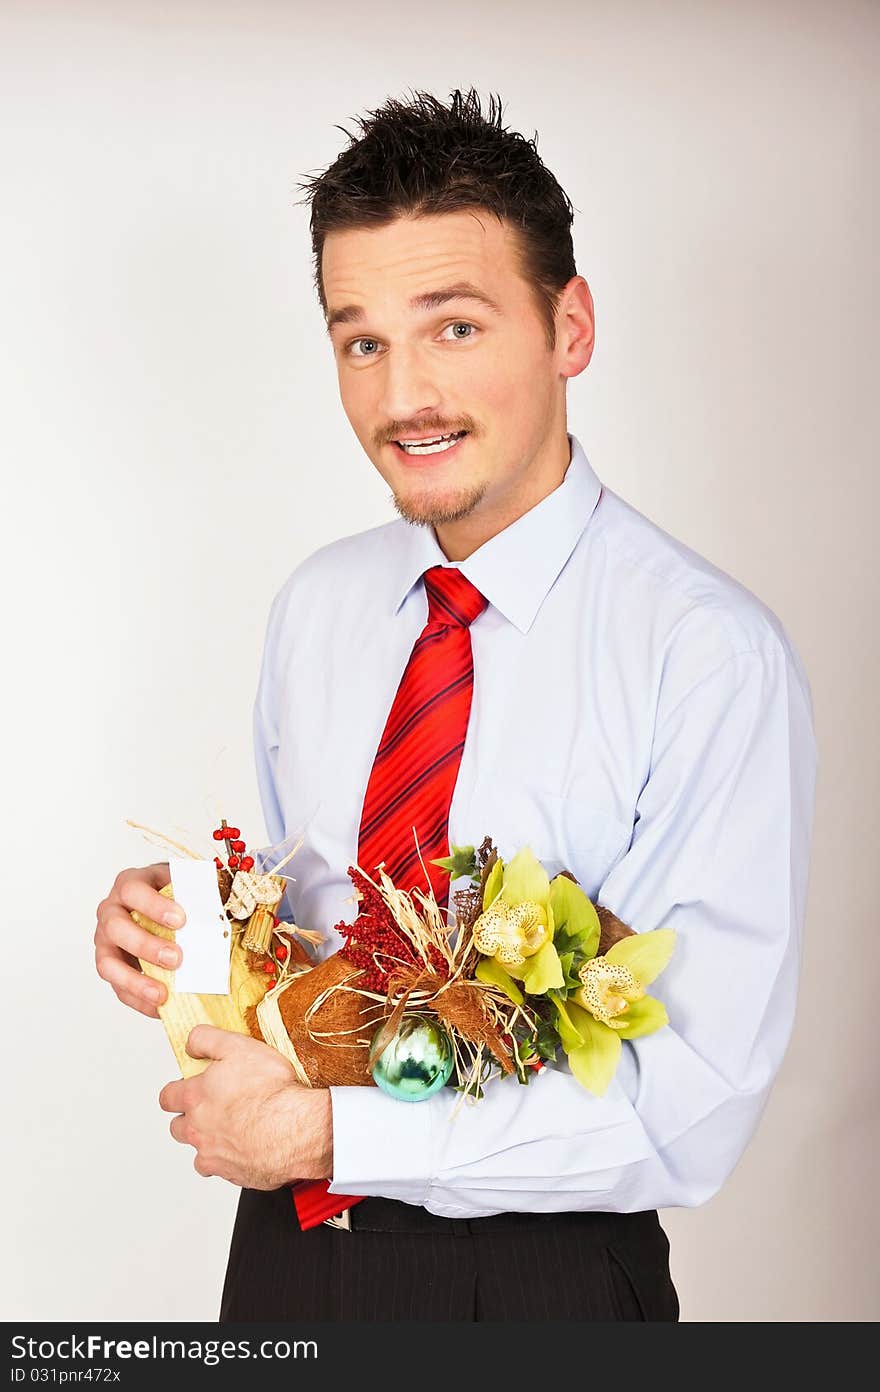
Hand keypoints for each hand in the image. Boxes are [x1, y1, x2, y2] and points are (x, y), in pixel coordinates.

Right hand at [94, 863, 183, 1016]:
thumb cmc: (172, 895)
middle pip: (116, 928)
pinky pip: (117, 987)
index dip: (153, 906)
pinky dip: (137, 999)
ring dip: (135, 980)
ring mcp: (106, 941)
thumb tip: (215, 911)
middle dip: (145, 945)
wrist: (160, 903)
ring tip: (162, 994)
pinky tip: (159, 1007)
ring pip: (107, 963)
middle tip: (175, 958)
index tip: (180, 920)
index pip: (133, 891)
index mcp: (129, 884)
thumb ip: (195, 893)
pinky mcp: (111, 966)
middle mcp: (110, 911)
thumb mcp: (183, 884)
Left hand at [158, 1025, 332, 1189]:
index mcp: (196, 1098)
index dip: (177, 1090)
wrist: (299, 1129)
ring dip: (208, 1141)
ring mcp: (213, 1155)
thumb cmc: (273, 1091)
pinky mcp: (232, 1174)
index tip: (188, 1087)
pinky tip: (248, 1147)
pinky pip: (222, 1170)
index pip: (167, 1097)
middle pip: (177, 1127)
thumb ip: (206, 1040)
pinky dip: (230, 1160)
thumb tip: (191, 1043)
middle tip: (214, 1108)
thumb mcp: (239, 1047)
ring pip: (198, 1151)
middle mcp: (198, 1130)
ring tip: (233, 1129)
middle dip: (189, 1118)